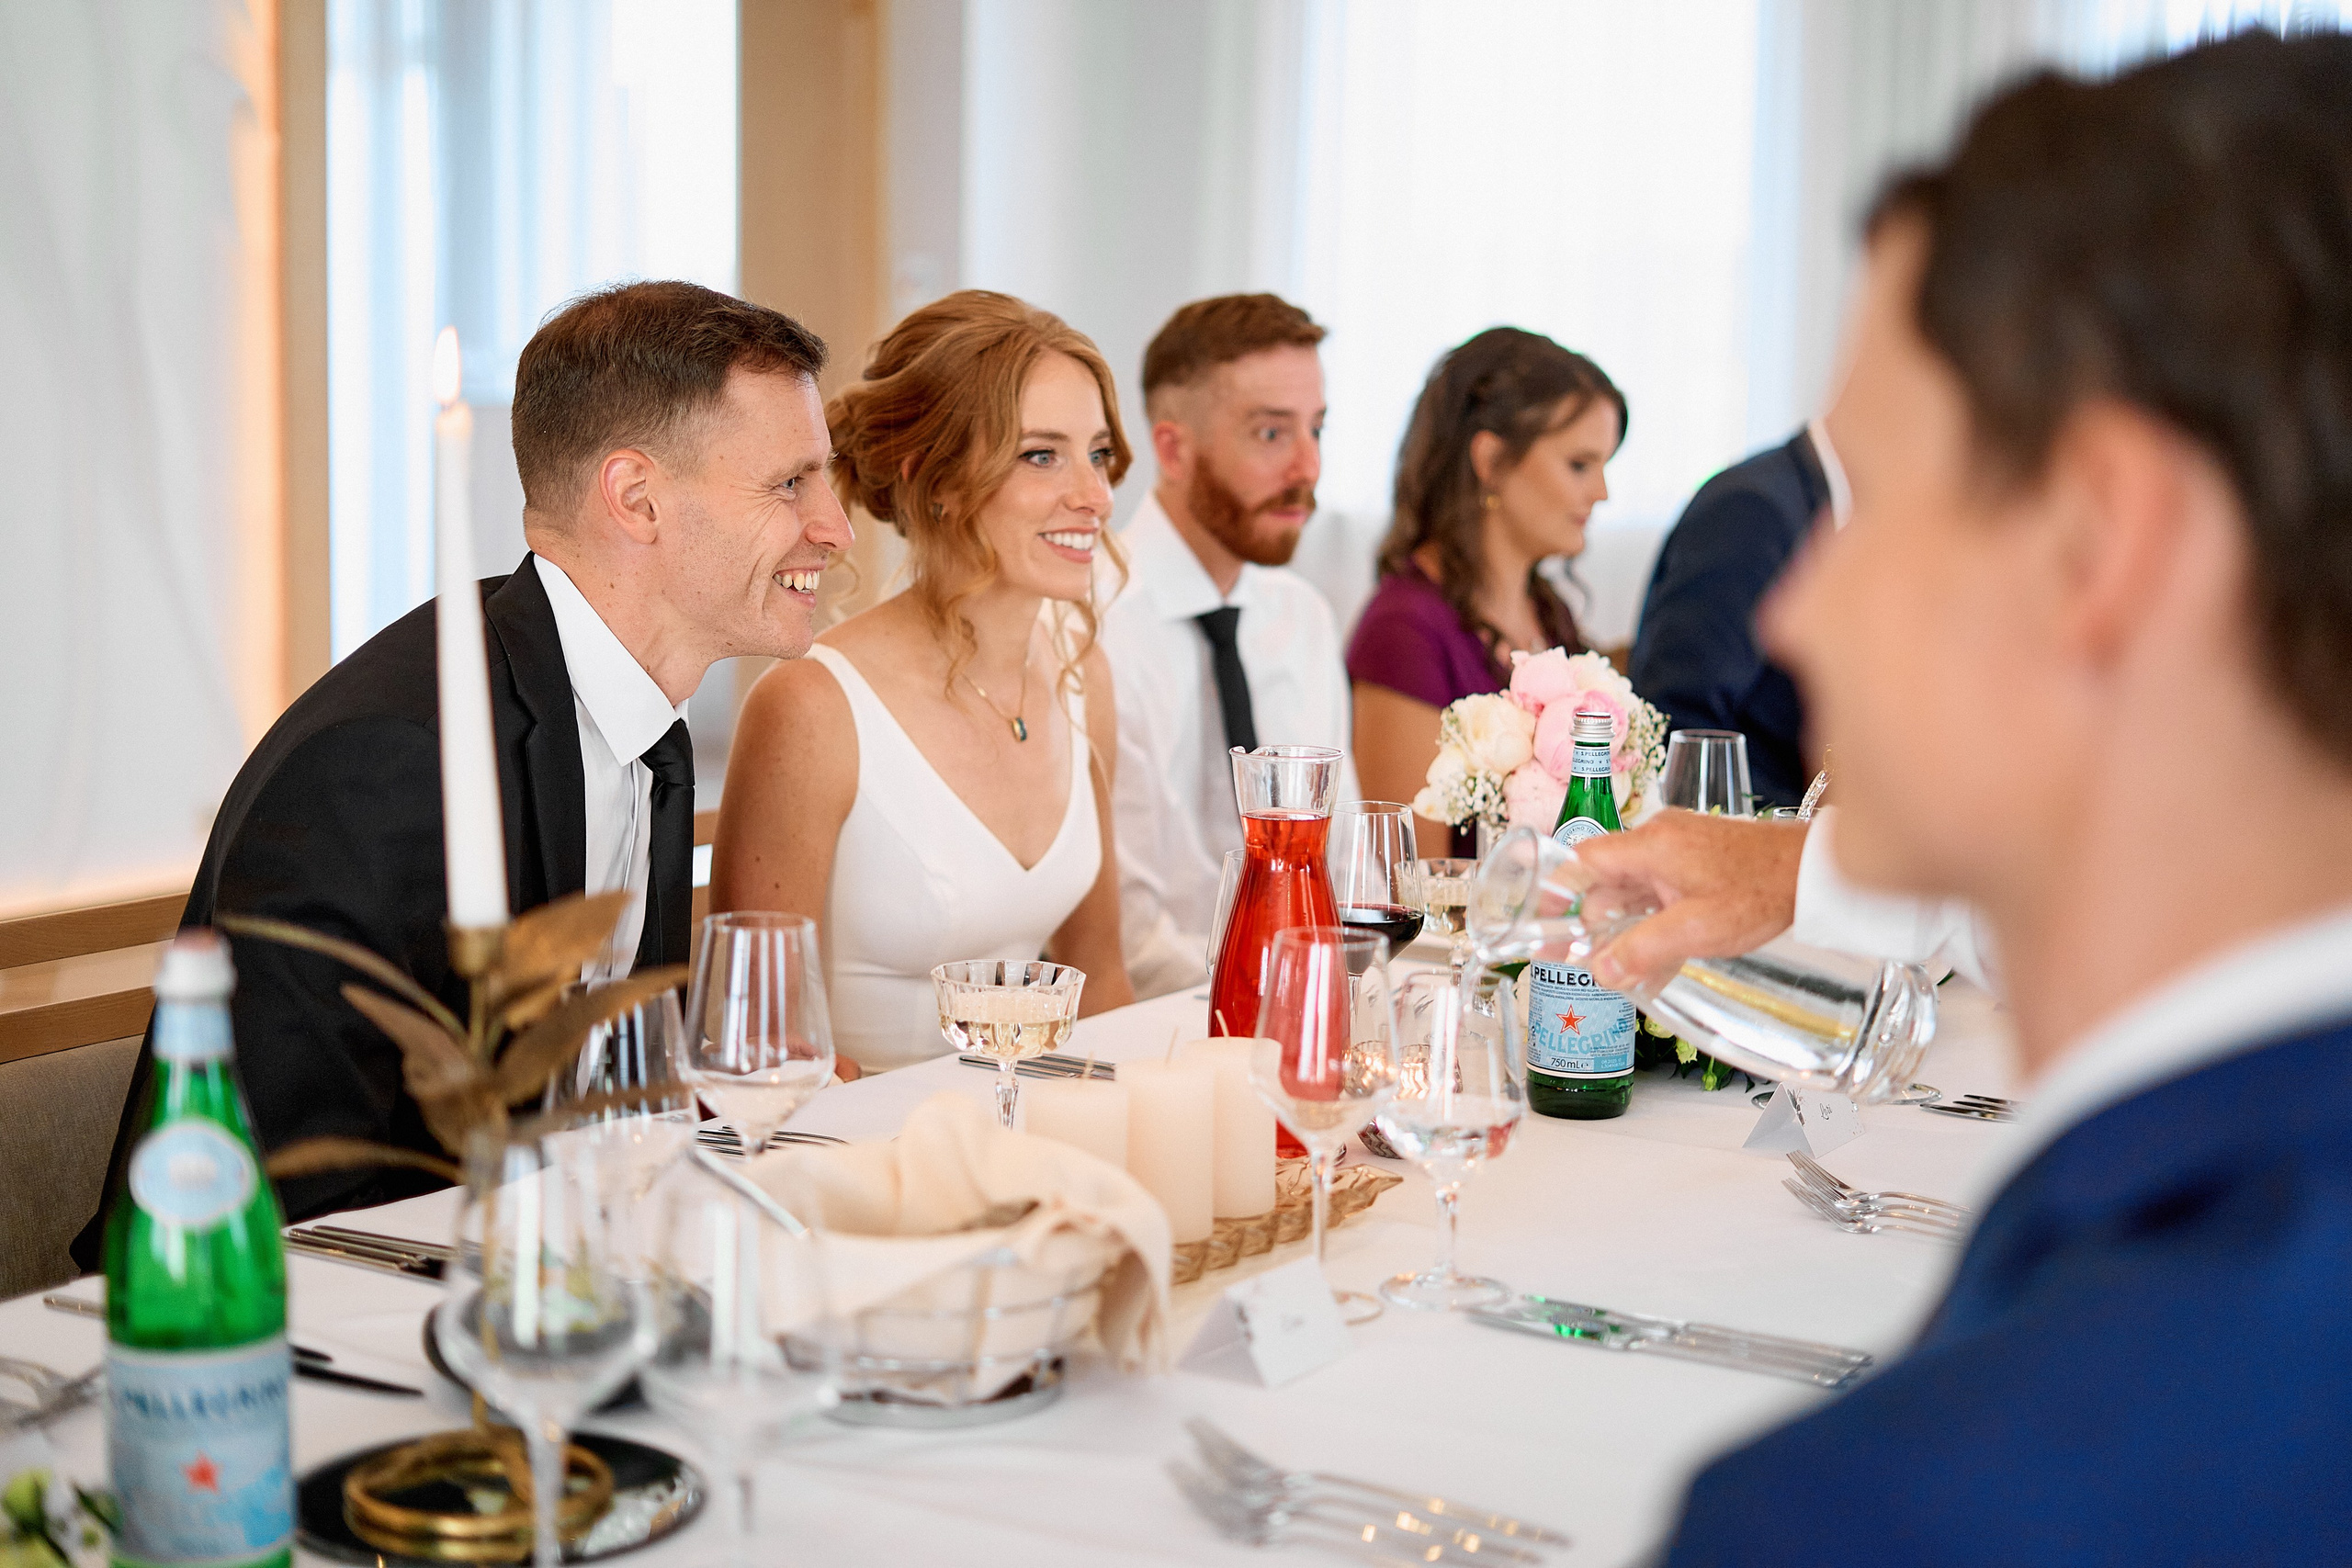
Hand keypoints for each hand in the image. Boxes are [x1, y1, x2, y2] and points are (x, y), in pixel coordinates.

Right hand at [1572, 810, 1807, 994]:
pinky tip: (1657, 956)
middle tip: (1582, 959)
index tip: (1542, 919)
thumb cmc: (1758, 892)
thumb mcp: (1695, 930)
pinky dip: (1653, 918)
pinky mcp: (1697, 859)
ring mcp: (1679, 847)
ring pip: (1635, 888)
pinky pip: (1660, 889)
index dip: (1556, 891)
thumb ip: (1643, 951)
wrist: (1810, 872)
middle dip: (1595, 922)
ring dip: (1627, 926)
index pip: (1582, 861)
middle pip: (1607, 880)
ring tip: (1624, 969)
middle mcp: (1658, 839)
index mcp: (1648, 847)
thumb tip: (1600, 971)